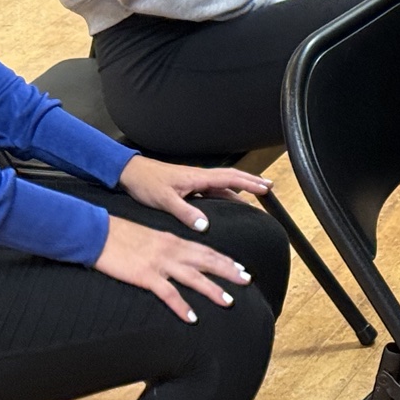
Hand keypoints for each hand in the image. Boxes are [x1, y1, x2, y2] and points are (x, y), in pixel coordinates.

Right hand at [95, 214, 254, 322]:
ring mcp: (159, 263)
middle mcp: (171, 250)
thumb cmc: (120, 235)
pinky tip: (192, 317)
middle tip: (247, 280)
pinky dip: (181, 306)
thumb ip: (166, 247)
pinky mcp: (145, 275)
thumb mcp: (149, 237)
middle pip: (206, 261)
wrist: (97, 233)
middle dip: (228, 271)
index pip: (206, 250)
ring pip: (193, 277)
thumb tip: (178, 258)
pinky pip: (168, 293)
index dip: (225, 260)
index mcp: (172, 240)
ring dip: (212, 290)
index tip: (241, 268)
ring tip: (229, 301)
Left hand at [119, 155, 269, 230]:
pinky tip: (228, 201)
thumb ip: (185, 212)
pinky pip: (214, 189)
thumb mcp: (164, 200)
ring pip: (223, 183)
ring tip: (254, 194)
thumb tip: (204, 225)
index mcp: (197, 178)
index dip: (249, 183)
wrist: (131, 173)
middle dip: (251, 181)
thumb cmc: (146, 183)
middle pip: (232, 177)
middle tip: (268, 187)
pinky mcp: (188, 186)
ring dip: (240, 187)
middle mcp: (199, 177)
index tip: (265, 188)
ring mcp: (194, 181)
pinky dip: (226, 193)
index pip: (230, 178)